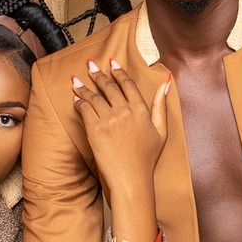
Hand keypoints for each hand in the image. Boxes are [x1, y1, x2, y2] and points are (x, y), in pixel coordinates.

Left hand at [72, 57, 169, 195]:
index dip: (118, 71)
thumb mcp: (161, 131)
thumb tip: (166, 83)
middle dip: (97, 74)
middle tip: (90, 65)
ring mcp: (109, 120)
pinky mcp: (95, 129)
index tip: (111, 62)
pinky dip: (79, 102)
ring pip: (94, 96)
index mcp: (141, 110)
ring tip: (76, 80)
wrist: (131, 178)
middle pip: (109, 86)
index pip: (127, 84)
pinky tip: (75, 98)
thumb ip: (161, 106)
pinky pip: (84, 109)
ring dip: (83, 86)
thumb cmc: (146, 158)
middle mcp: (125, 111)